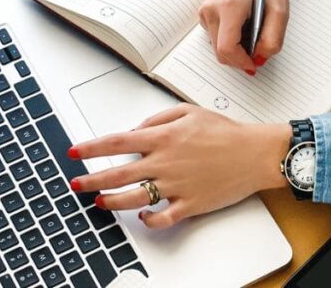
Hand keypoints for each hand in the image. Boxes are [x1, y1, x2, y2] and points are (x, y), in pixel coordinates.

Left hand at [68, 104, 291, 228]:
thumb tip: (136, 130)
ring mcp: (176, 185)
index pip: (116, 142)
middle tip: (76, 183)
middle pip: (117, 174)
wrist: (255, 153)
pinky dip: (149, 220)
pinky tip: (142, 215)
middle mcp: (165, 162)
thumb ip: (158, 119)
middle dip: (91, 179)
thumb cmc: (226, 131)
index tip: (75, 152)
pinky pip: (162, 218)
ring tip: (99, 202)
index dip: (91, 148)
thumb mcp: (189, 111)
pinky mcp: (189, 204)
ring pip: (133, 198)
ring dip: (112, 201)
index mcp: (163, 138)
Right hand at [198, 0, 292, 73]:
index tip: (254, 64)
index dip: (241, 62)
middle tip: (257, 52)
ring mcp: (205, 10)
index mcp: (230, 6)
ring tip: (252, 35)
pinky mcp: (204, 13)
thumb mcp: (280, 10)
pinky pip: (215, 38)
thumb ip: (273, 38)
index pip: (227, 47)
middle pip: (220, 51)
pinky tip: (242, 29)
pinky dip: (229, 41)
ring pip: (216, 47)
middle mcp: (212, 8)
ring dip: (235, 50)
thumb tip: (260, 58)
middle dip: (239, 58)